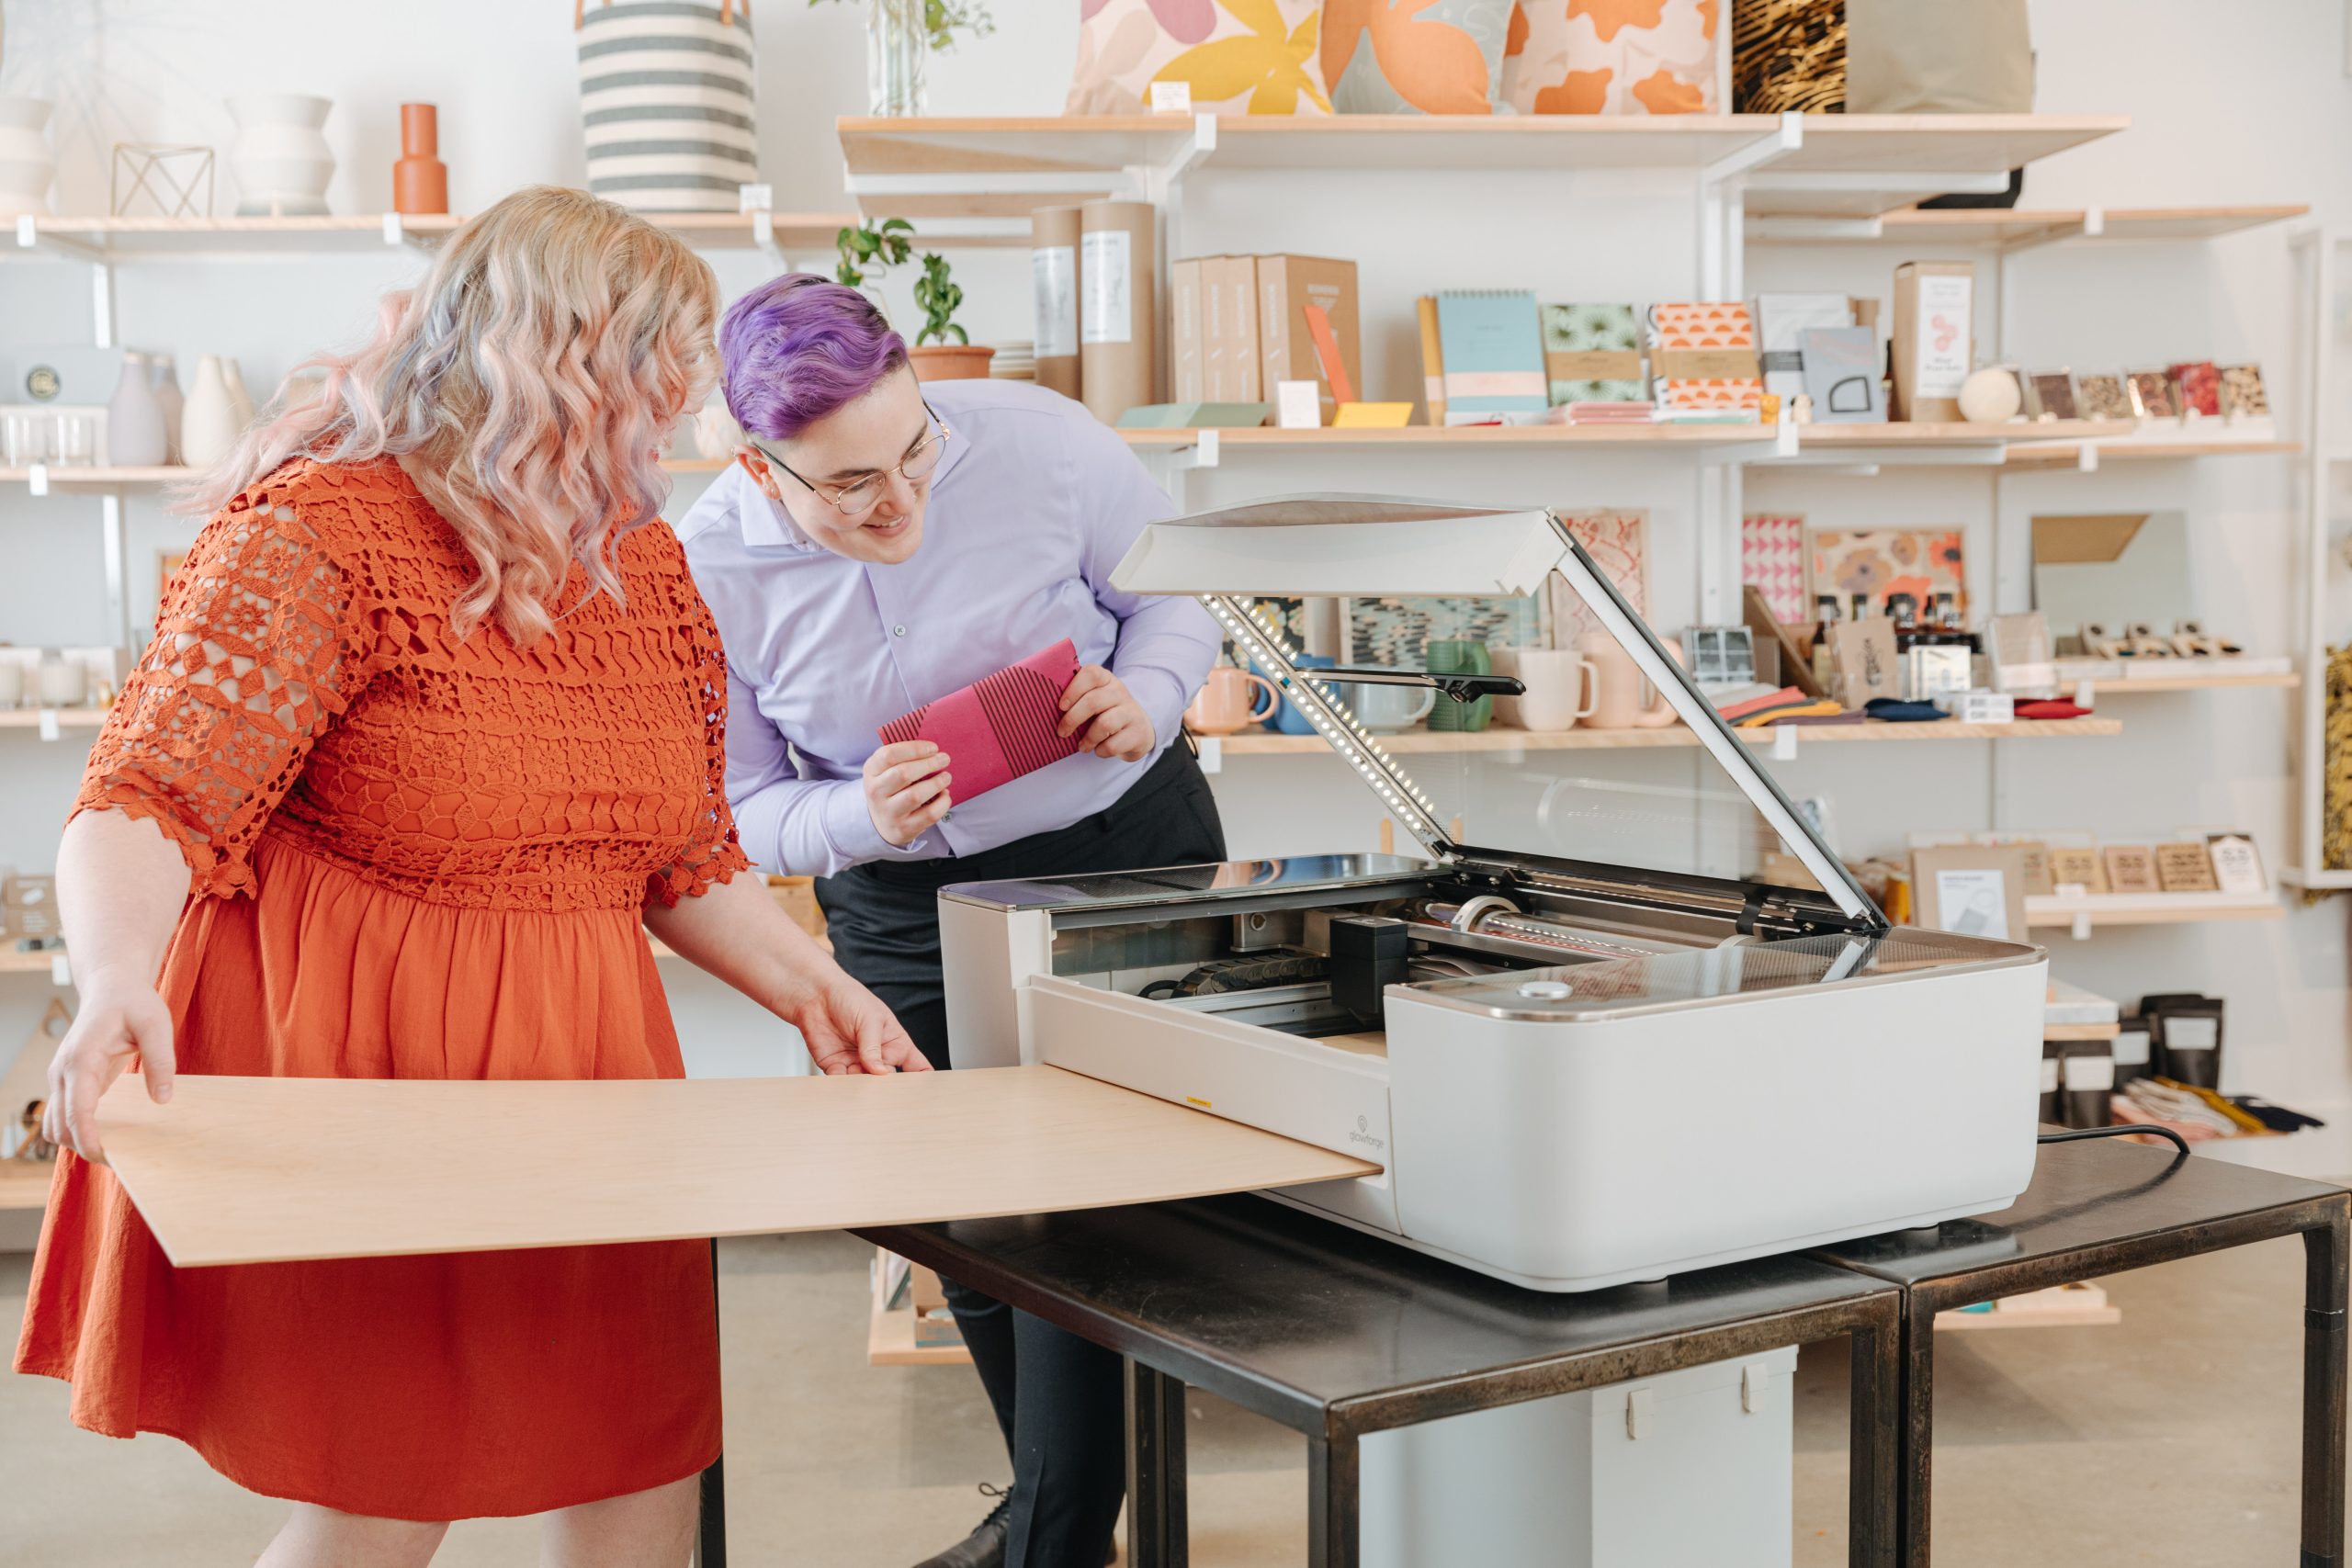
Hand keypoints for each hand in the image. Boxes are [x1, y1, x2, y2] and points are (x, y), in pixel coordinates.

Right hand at [43, 974, 175, 1162]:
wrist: (111, 989)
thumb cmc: (133, 1003)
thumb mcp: (156, 1024)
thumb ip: (160, 1061)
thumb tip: (163, 1099)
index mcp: (81, 1059)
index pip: (76, 1110)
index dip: (87, 1137)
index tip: (105, 1156)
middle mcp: (63, 1072)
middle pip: (60, 1125)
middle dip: (84, 1146)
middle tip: (122, 1159)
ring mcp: (61, 1079)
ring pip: (55, 1125)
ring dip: (77, 1141)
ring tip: (116, 1150)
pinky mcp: (69, 1083)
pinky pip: (65, 1116)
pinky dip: (77, 1130)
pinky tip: (107, 1134)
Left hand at [787, 972, 932, 1074]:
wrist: (816, 995)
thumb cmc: (849, 997)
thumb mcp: (870, 1019)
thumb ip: (873, 1047)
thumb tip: (879, 1071)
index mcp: (895, 1043)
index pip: (916, 1065)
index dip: (922, 1079)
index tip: (922, 1090)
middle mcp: (877, 1056)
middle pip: (889, 1081)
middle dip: (887, 1088)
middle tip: (882, 1087)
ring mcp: (857, 1063)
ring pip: (864, 1086)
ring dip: (862, 1088)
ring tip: (859, 1080)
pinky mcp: (836, 1067)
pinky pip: (841, 1082)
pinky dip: (842, 1086)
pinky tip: (843, 1080)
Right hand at [864, 740, 950, 847]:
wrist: (882, 822)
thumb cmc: (891, 787)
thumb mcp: (886, 769)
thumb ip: (903, 756)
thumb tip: (933, 749)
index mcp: (871, 771)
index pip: (889, 755)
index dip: (915, 749)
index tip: (933, 748)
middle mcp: (876, 792)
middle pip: (903, 773)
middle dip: (929, 764)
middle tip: (945, 759)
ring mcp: (889, 812)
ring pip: (916, 795)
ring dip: (936, 783)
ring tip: (946, 777)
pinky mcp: (904, 828)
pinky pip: (928, 814)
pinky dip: (942, 803)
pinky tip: (945, 795)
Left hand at [1057, 665, 1155, 760]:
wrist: (1139, 729)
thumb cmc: (1106, 713)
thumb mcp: (1095, 699)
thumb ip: (1076, 698)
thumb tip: (1045, 706)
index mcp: (1106, 679)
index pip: (1091, 674)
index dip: (1073, 689)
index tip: (1061, 706)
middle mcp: (1120, 692)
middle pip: (1093, 701)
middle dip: (1072, 719)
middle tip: (1062, 732)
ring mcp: (1131, 712)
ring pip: (1104, 724)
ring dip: (1088, 738)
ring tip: (1081, 746)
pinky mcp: (1138, 733)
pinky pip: (1113, 744)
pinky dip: (1101, 750)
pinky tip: (1099, 749)